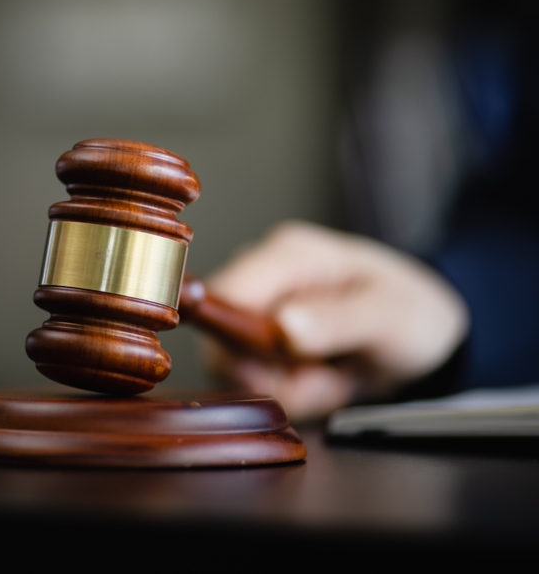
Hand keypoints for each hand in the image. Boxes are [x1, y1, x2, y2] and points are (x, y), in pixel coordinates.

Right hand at [203, 221, 468, 420]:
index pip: (225, 294)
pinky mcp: (259, 345)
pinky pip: (248, 382)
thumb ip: (338, 320)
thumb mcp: (390, 316)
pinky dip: (287, 394)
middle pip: (221, 335)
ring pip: (232, 366)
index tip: (288, 363)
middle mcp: (264, 279)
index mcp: (289, 255)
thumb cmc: (413, 313)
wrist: (427, 342)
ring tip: (330, 377)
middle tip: (323, 376)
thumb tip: (283, 325)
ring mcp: (258, 313)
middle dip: (269, 372)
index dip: (242, 338)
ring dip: (284, 387)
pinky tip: (320, 381)